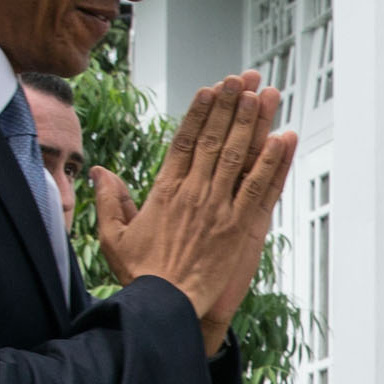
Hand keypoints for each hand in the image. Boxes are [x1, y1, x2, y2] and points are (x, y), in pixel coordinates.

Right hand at [92, 71, 294, 358]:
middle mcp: (193, 193)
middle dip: (230, 105)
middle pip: (214, 139)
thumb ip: (110, 200)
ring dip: (253, 122)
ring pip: (238, 155)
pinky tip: (284, 139)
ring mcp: (218, 208)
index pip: (184, 140)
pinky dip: (272, 163)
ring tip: (266, 94)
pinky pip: (259, 188)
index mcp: (165, 190)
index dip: (200, 112)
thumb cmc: (141, 275)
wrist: (165, 306)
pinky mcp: (239, 227)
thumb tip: (99, 172)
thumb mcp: (115, 236)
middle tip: (243, 77)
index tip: (210, 88)